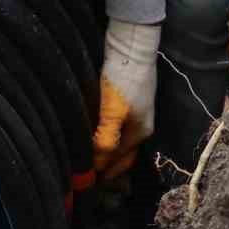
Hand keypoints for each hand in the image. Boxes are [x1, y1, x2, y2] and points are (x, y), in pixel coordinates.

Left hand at [93, 19, 160, 181]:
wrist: (131, 46)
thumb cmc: (123, 81)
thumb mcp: (114, 113)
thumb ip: (106, 139)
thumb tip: (97, 163)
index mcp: (140, 132)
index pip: (119, 161)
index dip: (103, 171)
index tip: (87, 182)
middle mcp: (142, 125)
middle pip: (124, 153)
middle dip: (109, 166)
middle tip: (89, 175)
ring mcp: (137, 111)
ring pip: (120, 139)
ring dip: (107, 150)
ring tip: (90, 157)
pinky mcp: (129, 98)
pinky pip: (117, 125)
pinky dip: (107, 133)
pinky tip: (96, 132)